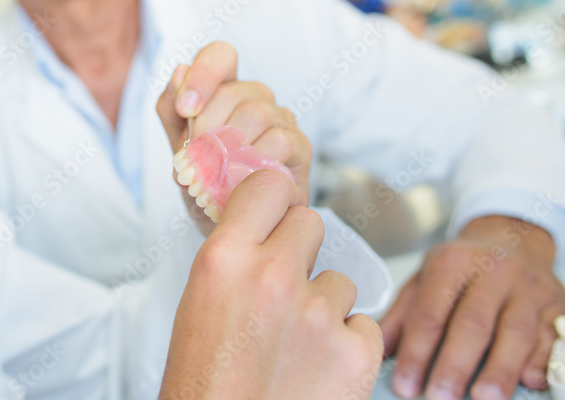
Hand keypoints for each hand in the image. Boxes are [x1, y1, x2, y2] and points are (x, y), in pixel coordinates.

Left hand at [155, 42, 311, 233]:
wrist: (230, 223)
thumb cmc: (205, 180)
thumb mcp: (177, 146)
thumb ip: (171, 110)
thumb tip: (178, 72)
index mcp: (225, 88)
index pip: (221, 55)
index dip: (202, 74)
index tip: (184, 109)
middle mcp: (256, 97)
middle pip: (232, 92)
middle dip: (206, 127)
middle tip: (195, 159)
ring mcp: (281, 119)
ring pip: (255, 114)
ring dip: (228, 148)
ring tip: (215, 175)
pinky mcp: (300, 145)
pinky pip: (278, 141)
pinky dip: (253, 163)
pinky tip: (240, 181)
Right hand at [160, 170, 383, 398]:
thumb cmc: (204, 380)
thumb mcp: (200, 301)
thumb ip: (236, 256)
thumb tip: (268, 222)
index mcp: (225, 258)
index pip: (271, 185)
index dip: (274, 202)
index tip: (272, 218)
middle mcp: (273, 276)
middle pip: (311, 223)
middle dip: (300, 251)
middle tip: (282, 290)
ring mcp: (319, 315)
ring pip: (340, 280)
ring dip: (324, 305)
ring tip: (294, 346)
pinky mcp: (355, 353)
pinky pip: (364, 325)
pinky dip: (347, 346)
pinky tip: (317, 370)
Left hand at [380, 216, 564, 399]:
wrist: (511, 237)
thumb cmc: (462, 266)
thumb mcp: (425, 279)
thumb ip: (402, 315)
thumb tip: (378, 349)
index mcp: (451, 262)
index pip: (430, 313)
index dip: (417, 352)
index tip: (406, 385)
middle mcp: (492, 270)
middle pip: (472, 323)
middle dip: (455, 365)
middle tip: (440, 398)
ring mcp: (528, 287)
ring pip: (515, 332)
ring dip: (500, 370)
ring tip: (484, 398)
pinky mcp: (557, 303)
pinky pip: (551, 335)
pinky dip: (541, 360)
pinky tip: (530, 382)